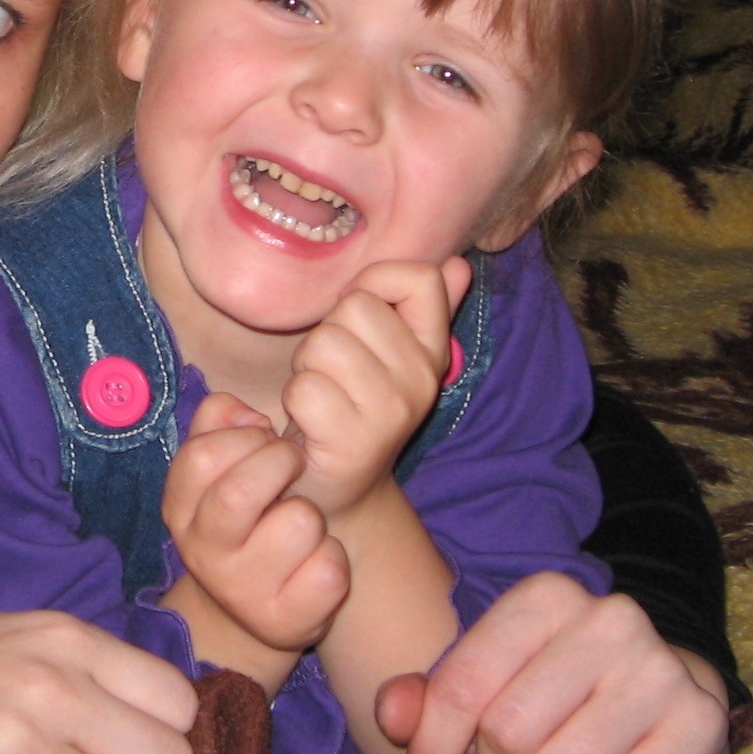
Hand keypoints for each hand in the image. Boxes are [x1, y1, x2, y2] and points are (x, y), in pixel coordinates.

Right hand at [162, 392, 348, 653]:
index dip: (246, 436)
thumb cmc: (247, 513)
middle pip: (241, 491)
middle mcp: (202, 554)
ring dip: (312, 514)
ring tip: (301, 526)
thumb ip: (218, 421)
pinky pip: (329, 570)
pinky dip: (334, 558)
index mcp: (180, 510)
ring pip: (299, 524)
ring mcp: (241, 592)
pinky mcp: (284, 622)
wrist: (259, 605)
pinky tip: (316, 563)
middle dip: (283, 462)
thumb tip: (247, 415)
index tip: (265, 439)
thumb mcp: (221, 464)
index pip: (203, 455)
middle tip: (294, 465)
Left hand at [283, 257, 472, 516]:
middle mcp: (421, 379)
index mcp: (433, 351)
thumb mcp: (389, 355)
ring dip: (308, 365)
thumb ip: (424, 309)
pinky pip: (304, 387)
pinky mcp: (353, 440)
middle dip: (328, 331)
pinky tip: (310, 422)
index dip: (374, 282)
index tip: (359, 320)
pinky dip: (295, 400)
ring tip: (322, 393)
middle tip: (333, 372)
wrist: (336, 489)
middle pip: (355, 305)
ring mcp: (391, 411)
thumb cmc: (350, 406)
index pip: (420, 278)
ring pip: (325, 342)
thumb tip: (457, 264)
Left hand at [374, 573, 731, 753]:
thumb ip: (428, 695)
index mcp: (545, 596)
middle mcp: (608, 618)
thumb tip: (391, 718)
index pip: (461, 686)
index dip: (431, 747)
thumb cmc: (557, 685)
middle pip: (507, 734)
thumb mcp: (489, 676)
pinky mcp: (700, 721)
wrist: (670, 689)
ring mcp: (661, 667)